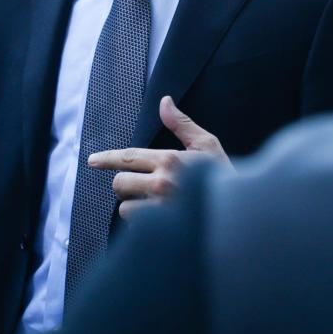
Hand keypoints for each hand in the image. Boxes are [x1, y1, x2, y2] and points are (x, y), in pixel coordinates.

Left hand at [87, 96, 231, 220]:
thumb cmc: (225, 178)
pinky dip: (144, 226)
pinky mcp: (161, 231)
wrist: (241, 216)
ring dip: (136, 208)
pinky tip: (162, 223)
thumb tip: (164, 102)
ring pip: (125, 208)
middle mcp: (162, 183)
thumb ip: (181, 124)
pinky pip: (137, 229)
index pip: (127, 156)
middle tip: (140, 186)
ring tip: (156, 207)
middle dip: (125, 184)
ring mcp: (161, 210)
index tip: (92, 161)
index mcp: (170, 160)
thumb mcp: (206, 145)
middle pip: (120, 183)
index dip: (106, 158)